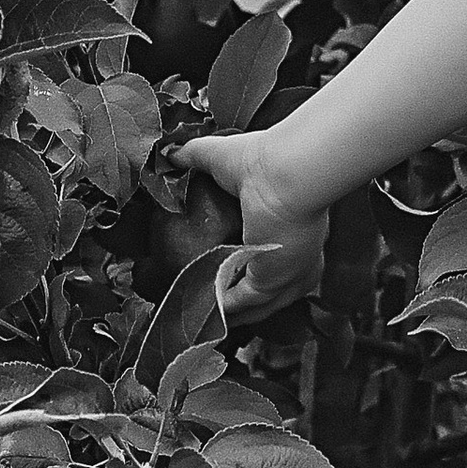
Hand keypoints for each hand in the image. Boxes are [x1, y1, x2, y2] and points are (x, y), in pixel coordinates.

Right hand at [175, 129, 326, 319]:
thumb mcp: (220, 157)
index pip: (275, 263)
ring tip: (200, 312)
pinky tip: (200, 308)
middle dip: (242, 304)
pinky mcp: (271, 281)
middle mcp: (296, 259)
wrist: (284, 171)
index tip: (225, 275)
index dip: (251, 272)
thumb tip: (170, 155)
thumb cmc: (264, 159)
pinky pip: (240, 302)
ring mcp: (286, 273)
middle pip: (268, 294)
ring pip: (255, 304)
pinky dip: (221, 307)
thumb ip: (194, 157)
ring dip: (228, 311)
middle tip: (210, 304)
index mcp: (293, 232)